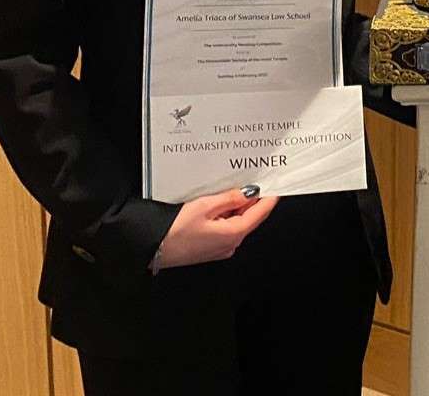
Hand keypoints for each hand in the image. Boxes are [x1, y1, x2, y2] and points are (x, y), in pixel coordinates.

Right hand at [154, 187, 277, 268]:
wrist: (152, 248)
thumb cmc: (173, 231)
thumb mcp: (205, 206)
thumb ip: (229, 198)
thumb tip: (248, 193)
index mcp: (234, 234)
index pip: (261, 213)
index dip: (269, 197)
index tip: (277, 185)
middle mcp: (230, 244)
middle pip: (250, 217)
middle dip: (252, 199)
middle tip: (253, 179)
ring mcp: (221, 248)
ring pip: (237, 222)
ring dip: (237, 206)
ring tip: (231, 189)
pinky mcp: (210, 248)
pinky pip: (226, 228)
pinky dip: (226, 215)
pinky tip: (218, 203)